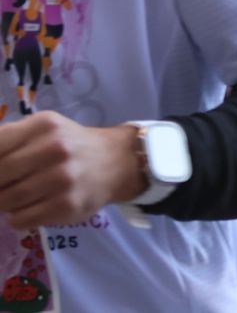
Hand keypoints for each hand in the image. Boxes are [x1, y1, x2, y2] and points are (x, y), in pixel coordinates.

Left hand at [0, 113, 143, 228]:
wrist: (116, 162)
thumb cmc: (70, 145)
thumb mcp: (43, 129)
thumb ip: (9, 140)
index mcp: (44, 125)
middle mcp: (55, 149)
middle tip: (4, 186)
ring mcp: (62, 179)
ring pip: (5, 201)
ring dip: (5, 203)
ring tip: (19, 196)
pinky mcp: (66, 205)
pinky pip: (20, 220)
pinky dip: (17, 218)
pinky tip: (30, 208)